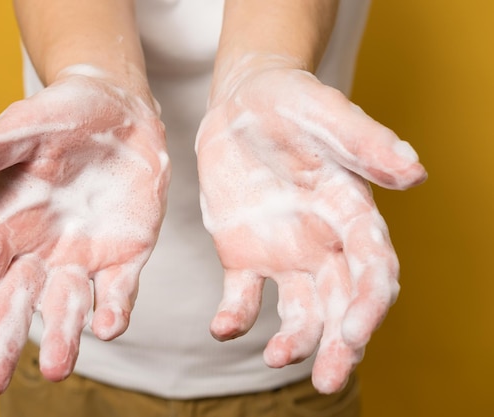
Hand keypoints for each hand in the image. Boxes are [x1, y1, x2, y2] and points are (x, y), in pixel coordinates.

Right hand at [0, 65, 169, 394]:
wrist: (117, 111)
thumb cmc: (62, 117)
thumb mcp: (22, 127)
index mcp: (4, 224)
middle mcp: (39, 250)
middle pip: (14, 303)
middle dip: (2, 340)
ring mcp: (83, 256)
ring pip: (67, 306)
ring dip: (63, 336)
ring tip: (58, 368)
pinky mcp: (125, 254)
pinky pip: (118, 289)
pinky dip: (113, 308)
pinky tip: (108, 325)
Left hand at [196, 55, 425, 393]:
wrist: (243, 105)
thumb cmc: (293, 104)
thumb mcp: (327, 114)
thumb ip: (366, 142)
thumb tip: (415, 172)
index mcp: (352, 214)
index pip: (373, 270)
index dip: (368, 305)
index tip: (354, 334)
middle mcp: (324, 244)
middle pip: (342, 305)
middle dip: (339, 344)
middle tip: (327, 380)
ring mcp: (284, 255)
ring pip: (300, 311)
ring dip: (293, 341)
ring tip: (276, 357)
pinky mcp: (244, 257)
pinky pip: (243, 297)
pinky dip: (235, 317)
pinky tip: (223, 327)